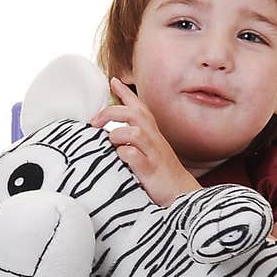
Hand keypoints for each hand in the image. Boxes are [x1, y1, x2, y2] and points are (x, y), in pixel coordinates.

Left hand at [90, 77, 199, 206]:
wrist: (182, 195)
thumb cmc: (161, 174)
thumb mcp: (149, 152)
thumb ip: (133, 141)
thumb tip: (109, 134)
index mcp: (152, 134)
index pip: (139, 107)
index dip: (126, 93)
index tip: (113, 81)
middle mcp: (154, 140)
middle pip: (134, 114)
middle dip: (111, 112)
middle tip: (94, 122)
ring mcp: (153, 154)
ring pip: (135, 132)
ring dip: (117, 134)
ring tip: (110, 144)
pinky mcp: (151, 170)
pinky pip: (134, 156)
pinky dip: (124, 155)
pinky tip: (120, 160)